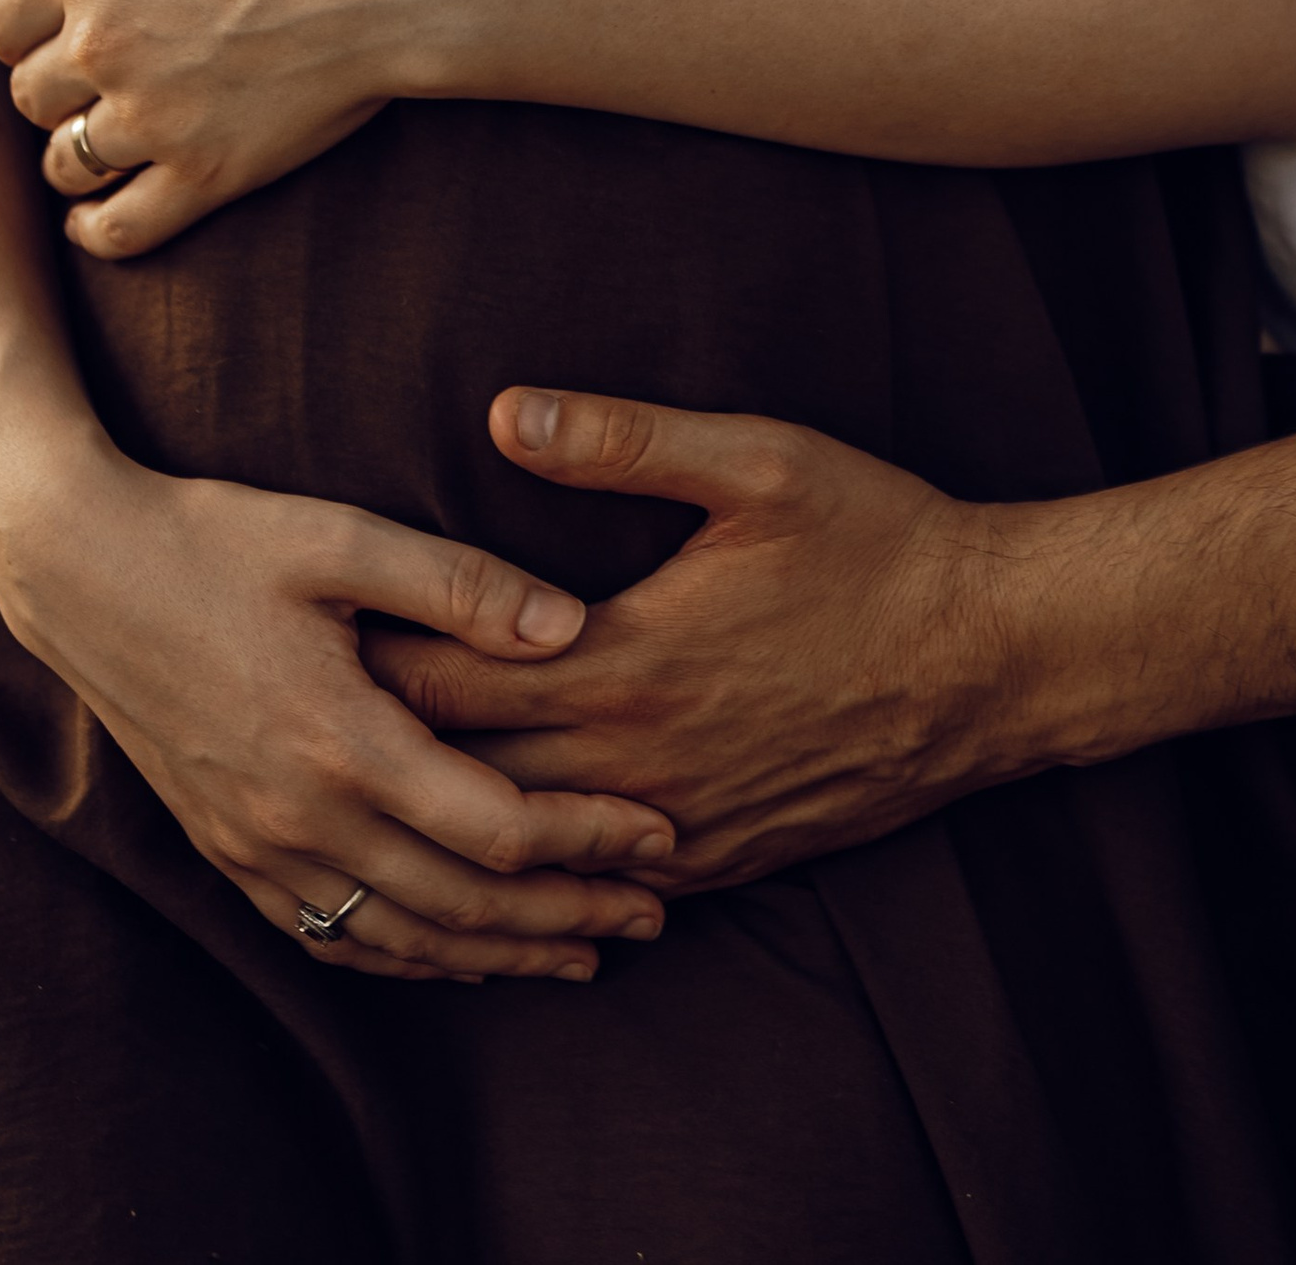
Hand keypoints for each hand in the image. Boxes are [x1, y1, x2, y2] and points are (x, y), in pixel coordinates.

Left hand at [0, 0, 479, 253]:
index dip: (24, 32)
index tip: (58, 34)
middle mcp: (102, 43)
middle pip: (28, 96)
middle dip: (55, 93)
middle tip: (95, 89)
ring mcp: (150, 114)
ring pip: (66, 162)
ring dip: (79, 156)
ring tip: (107, 149)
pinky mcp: (205, 172)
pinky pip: (120, 227)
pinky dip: (99, 231)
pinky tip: (100, 221)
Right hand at [0, 442, 676, 983]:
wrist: (79, 570)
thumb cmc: (215, 538)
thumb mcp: (341, 537)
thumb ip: (460, 584)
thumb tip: (572, 627)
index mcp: (340, 739)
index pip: (494, 826)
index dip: (587, 839)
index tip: (661, 830)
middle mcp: (297, 816)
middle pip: (460, 904)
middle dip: (566, 918)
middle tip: (654, 919)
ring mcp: (254, 846)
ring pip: (399, 939)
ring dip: (497, 956)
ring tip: (580, 958)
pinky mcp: (225, 851)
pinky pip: (330, 937)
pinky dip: (407, 957)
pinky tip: (455, 955)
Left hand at [368, 388, 1043, 890]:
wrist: (998, 658)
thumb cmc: (881, 541)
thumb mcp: (758, 461)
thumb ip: (626, 441)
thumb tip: (508, 411)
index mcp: (629, 661)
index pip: (452, 679)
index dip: (372, 662)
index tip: (302, 640)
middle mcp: (640, 761)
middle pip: (466, 773)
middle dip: (385, 749)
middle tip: (298, 721)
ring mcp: (682, 823)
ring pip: (526, 848)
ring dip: (449, 822)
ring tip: (366, 797)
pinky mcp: (725, 857)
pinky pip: (601, 883)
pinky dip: (538, 872)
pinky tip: (493, 859)